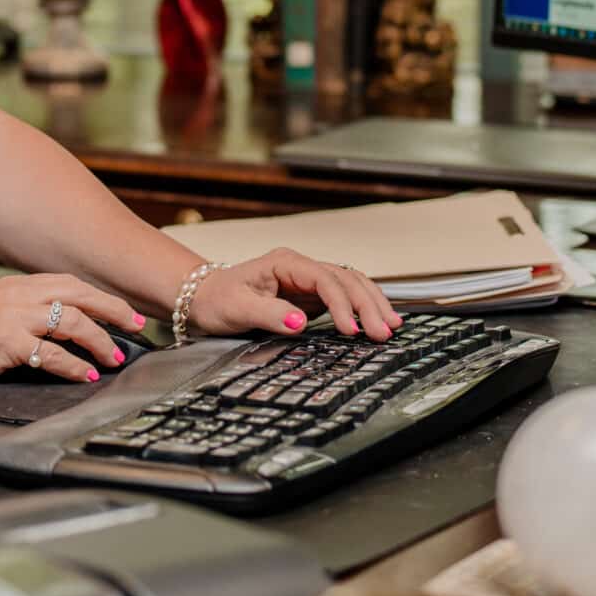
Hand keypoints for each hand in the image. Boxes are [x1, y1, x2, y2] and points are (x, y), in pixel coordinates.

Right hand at [0, 273, 143, 383]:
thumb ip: (26, 309)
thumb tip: (61, 323)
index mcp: (19, 285)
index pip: (71, 284)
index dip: (103, 297)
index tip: (125, 312)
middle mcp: (21, 295)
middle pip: (81, 295)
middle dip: (114, 311)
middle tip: (137, 327)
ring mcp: (15, 317)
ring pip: (73, 322)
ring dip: (100, 341)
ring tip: (113, 358)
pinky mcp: (7, 341)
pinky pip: (52, 354)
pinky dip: (75, 366)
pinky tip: (85, 374)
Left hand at [188, 249, 401, 341]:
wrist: (203, 298)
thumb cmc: (217, 299)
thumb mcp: (237, 308)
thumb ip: (269, 314)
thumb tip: (300, 322)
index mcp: (285, 263)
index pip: (324, 279)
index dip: (341, 304)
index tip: (350, 330)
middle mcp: (301, 268)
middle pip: (345, 279)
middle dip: (367, 304)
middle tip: (383, 332)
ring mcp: (307, 281)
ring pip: (350, 285)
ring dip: (372, 304)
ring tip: (391, 327)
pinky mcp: (310, 296)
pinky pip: (343, 297)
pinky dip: (362, 308)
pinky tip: (376, 320)